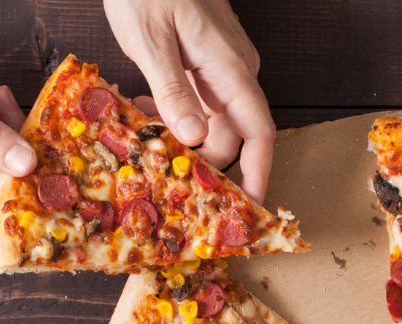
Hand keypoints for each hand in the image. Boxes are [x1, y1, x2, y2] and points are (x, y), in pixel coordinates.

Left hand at [104, 0, 274, 200]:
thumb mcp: (151, 39)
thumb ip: (173, 90)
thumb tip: (195, 139)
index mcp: (230, 69)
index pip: (259, 132)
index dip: (259, 172)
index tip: (250, 205)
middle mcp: (233, 71)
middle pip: (230, 134)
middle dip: (201, 159)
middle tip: (162, 174)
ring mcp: (218, 65)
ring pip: (210, 118)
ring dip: (180, 135)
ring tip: (141, 135)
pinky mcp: (201, 59)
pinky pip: (196, 100)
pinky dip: (173, 113)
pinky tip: (144, 107)